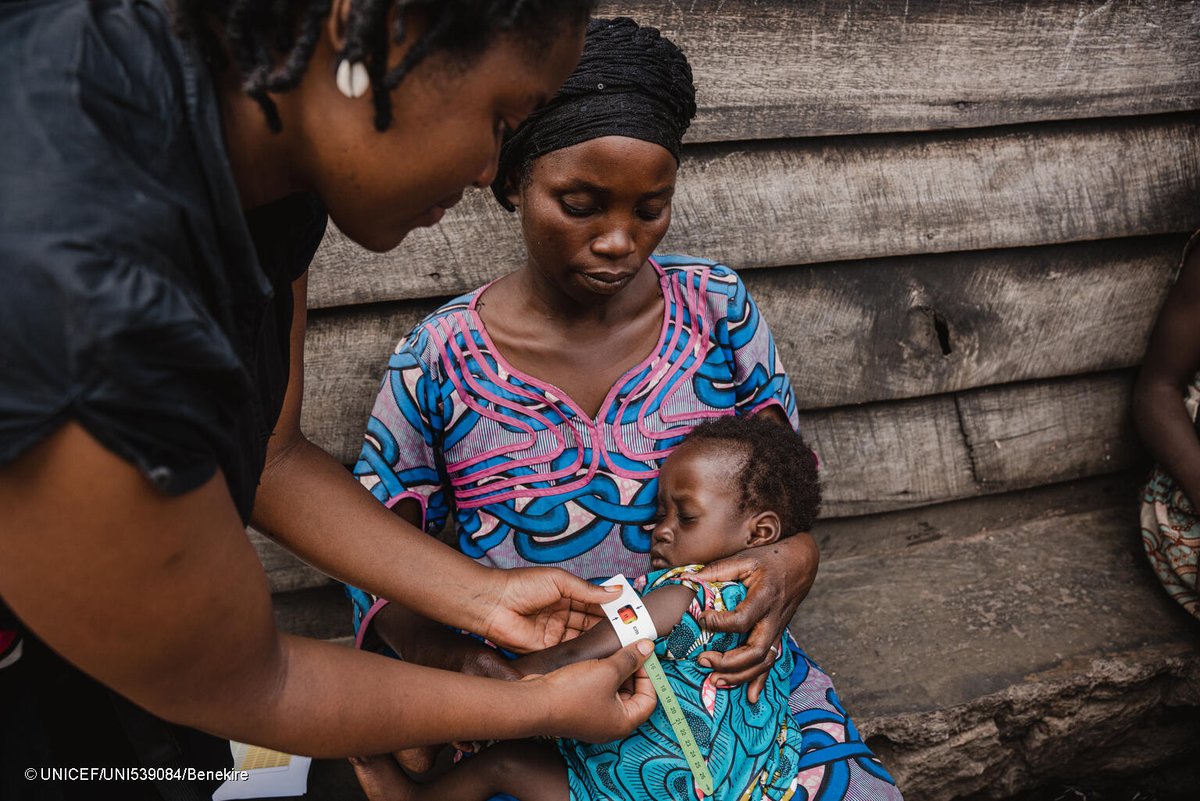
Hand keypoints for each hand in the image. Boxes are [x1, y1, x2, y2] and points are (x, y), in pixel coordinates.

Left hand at [475, 566, 619, 652]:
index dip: (611, 607)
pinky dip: (584, 652)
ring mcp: (555, 632)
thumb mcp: (559, 581)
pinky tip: (599, 653)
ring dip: (599, 640)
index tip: (630, 612)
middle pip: (591, 622)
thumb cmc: (521, 585)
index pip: (594, 602)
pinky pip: (569, 651)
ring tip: (621, 642)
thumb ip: (588, 590)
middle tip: (631, 631)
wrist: (492, 603)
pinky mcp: (547, 648)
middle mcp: (562, 614)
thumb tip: (616, 591)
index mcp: (565, 594)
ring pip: (583, 637)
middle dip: (609, 626)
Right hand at [535, 640, 656, 742]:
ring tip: (613, 652)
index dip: (650, 675)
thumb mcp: (607, 671)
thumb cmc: (572, 694)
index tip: (644, 655)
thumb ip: (629, 659)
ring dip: (616, 672)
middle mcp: (611, 724)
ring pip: (615, 692)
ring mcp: (594, 718)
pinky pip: (599, 692)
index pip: (650, 699)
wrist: (536, 703)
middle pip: (634, 696)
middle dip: (633, 672)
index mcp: (624, 722)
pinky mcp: (580, 710)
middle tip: (630, 650)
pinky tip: (597, 661)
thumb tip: (647, 648)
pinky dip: (601, 676)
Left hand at [688, 534, 818, 701]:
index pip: (743, 619)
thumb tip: (688, 581)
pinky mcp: (777, 635)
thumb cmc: (770, 559)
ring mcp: (777, 630)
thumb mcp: (744, 559)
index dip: (720, 624)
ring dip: (739, 676)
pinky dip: (760, 682)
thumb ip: (717, 570)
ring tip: (714, 681)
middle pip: (756, 650)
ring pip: (763, 662)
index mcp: (764, 596)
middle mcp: (773, 618)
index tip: (700, 619)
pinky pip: (771, 663)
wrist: (801, 563)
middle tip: (703, 661)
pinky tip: (749, 697)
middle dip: (729, 662)